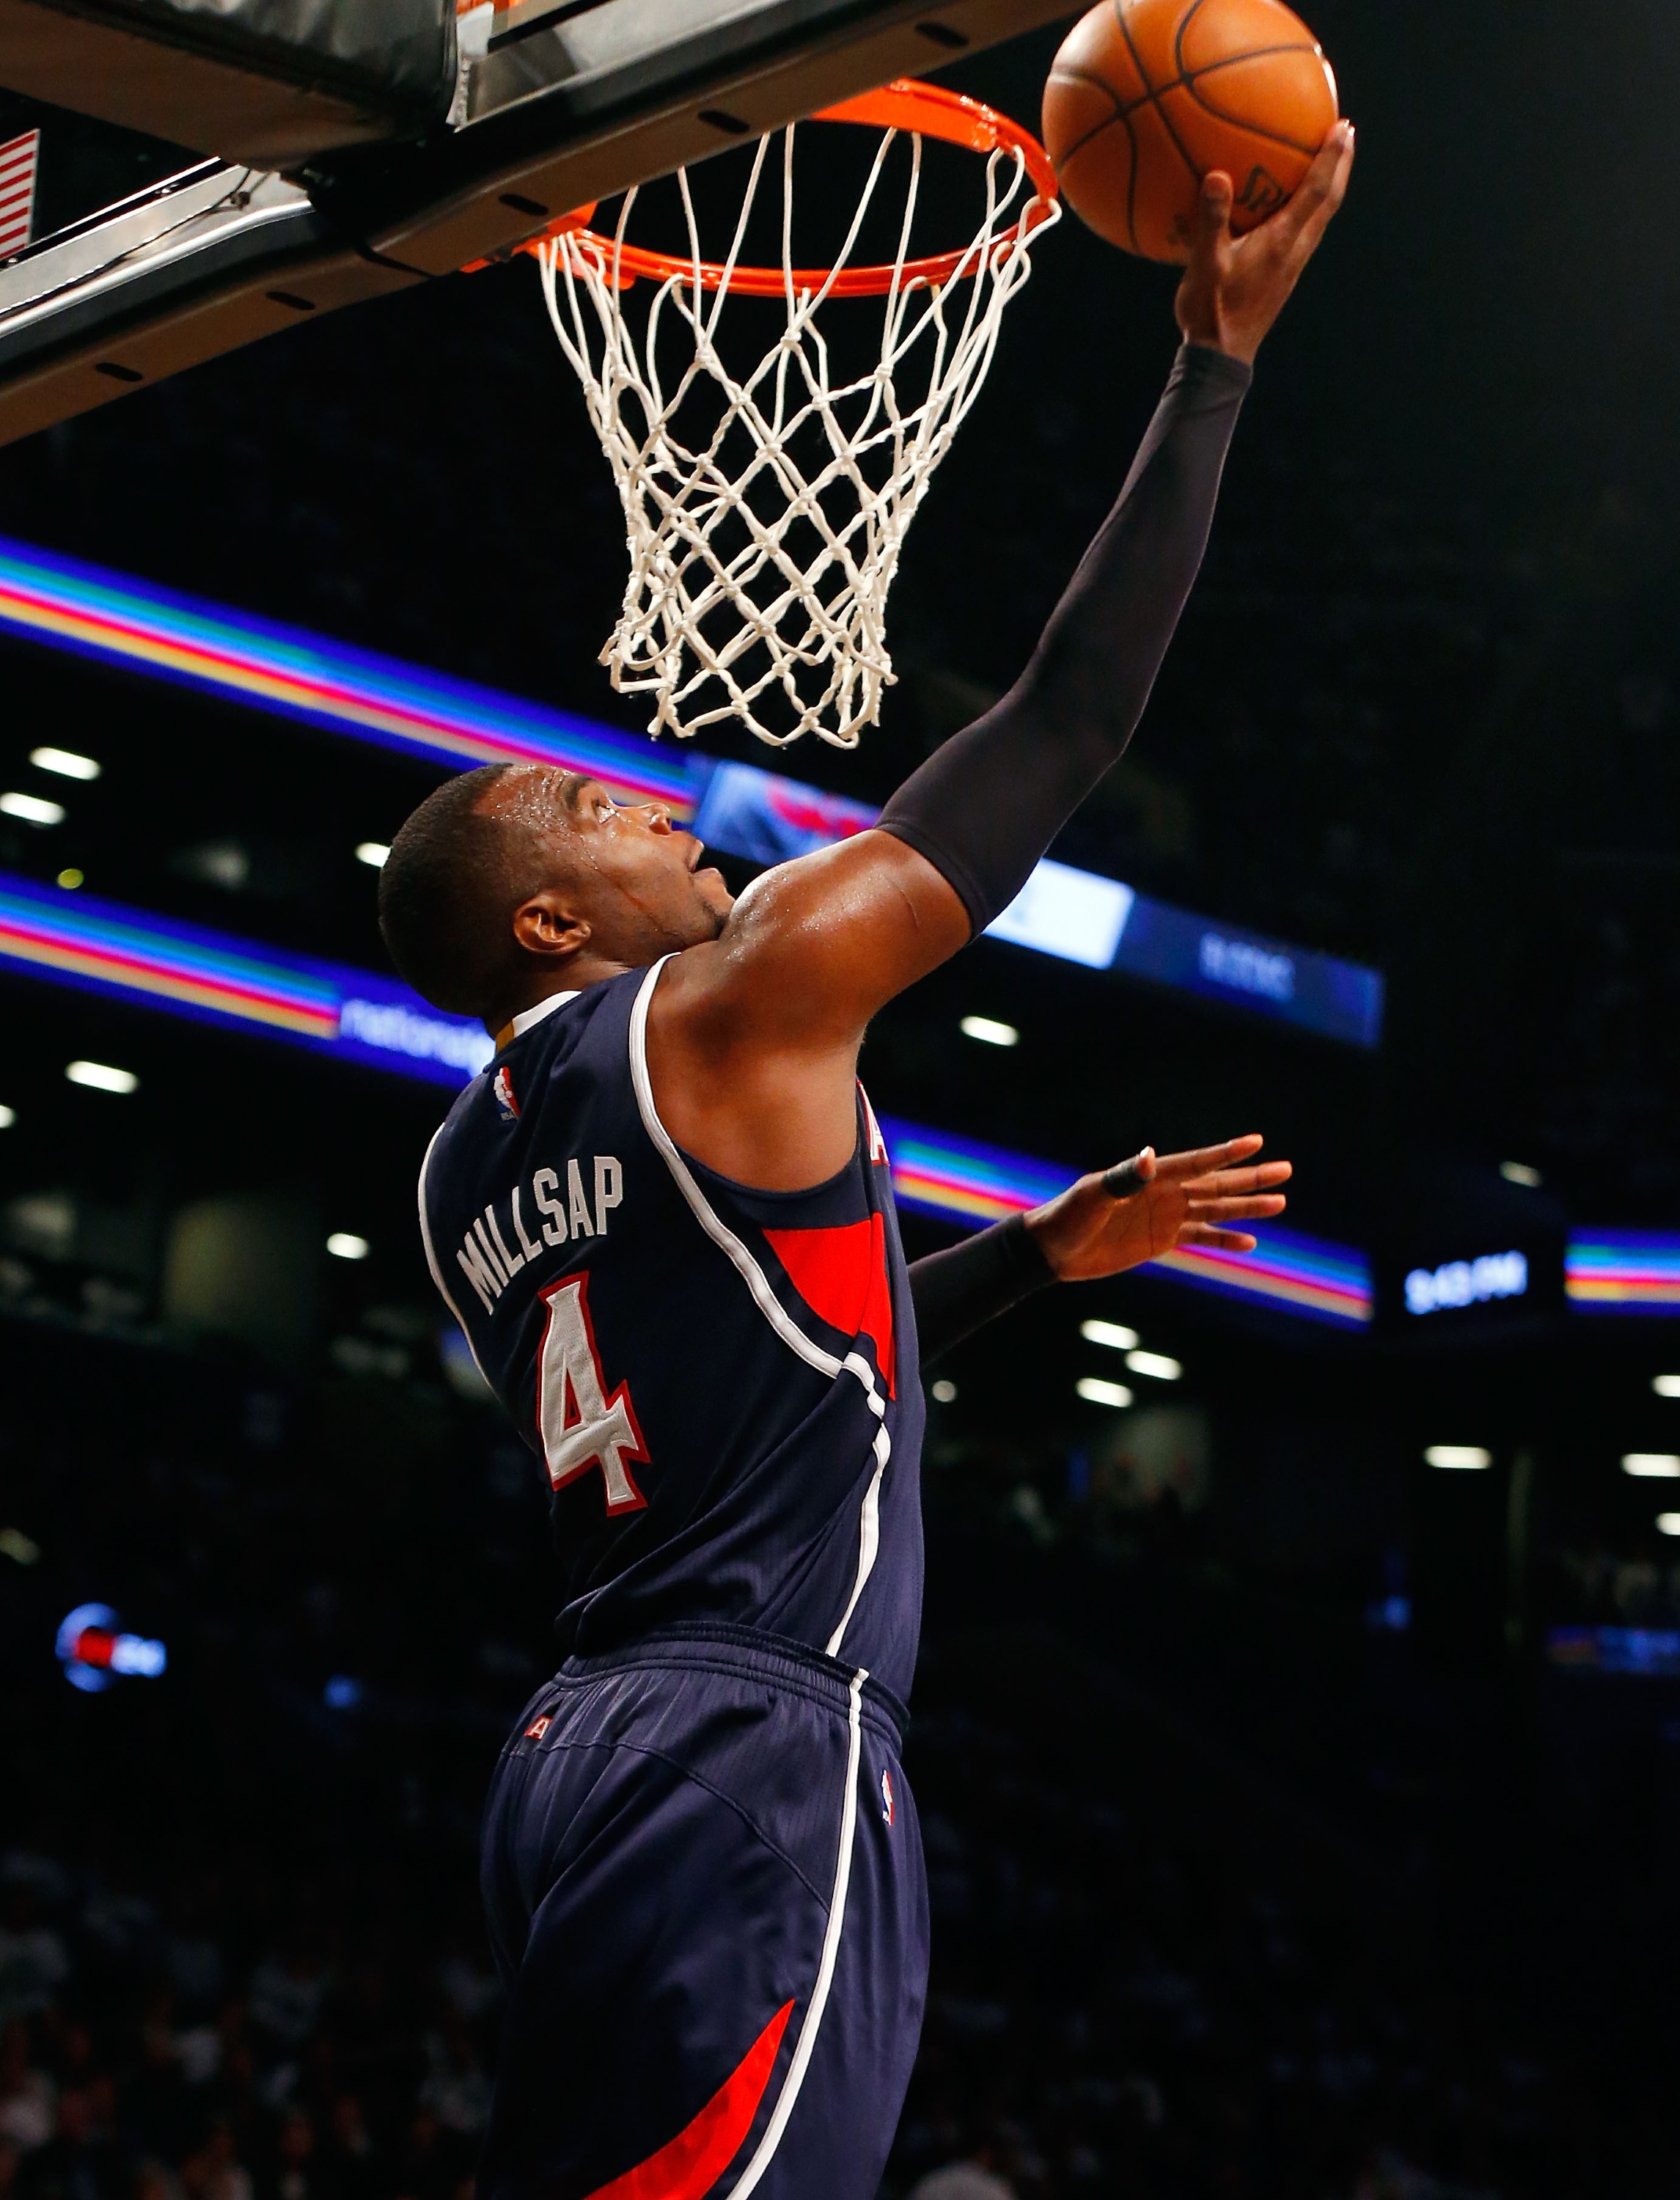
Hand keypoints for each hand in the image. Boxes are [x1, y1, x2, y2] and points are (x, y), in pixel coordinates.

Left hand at [1023, 1134, 1289, 1282]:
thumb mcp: (1095, 1195)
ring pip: (1217, 1209)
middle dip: (1251, 1177)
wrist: (1055, 1250)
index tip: (1257, 1141)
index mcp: (1153, 1177)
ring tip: (1280, 1202)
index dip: (1227, 1152)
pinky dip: (1225, 1239)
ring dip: (1247, 1207)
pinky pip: (1202, 1237)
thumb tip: (1151, 1155)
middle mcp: (1166, 1193)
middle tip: (1286, 1169)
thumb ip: (1126, 1177)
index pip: (1198, 1162)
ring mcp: (1167, 1216)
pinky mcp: (1162, 1240)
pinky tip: (1250, 1241)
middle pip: (1217, 1183)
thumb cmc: (1069, 1215)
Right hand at [1174, 119, 1354, 364]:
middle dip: (1341, 165)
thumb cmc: (1212, 311)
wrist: (1223, 356)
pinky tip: (1295, 201)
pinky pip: (1305, 231)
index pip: (1315, 192)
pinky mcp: (1284, 274)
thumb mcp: (1205, 264)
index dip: (1331, 158)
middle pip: (1329, 201)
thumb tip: (1216, 176)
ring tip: (1330, 161)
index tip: (1342, 128)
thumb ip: (1212, 220)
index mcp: (1281, 242)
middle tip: (1346, 133)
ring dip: (1330, 185)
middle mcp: (1295, 250)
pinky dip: (1310, 206)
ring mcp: (1293, 264)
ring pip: (1322, 217)